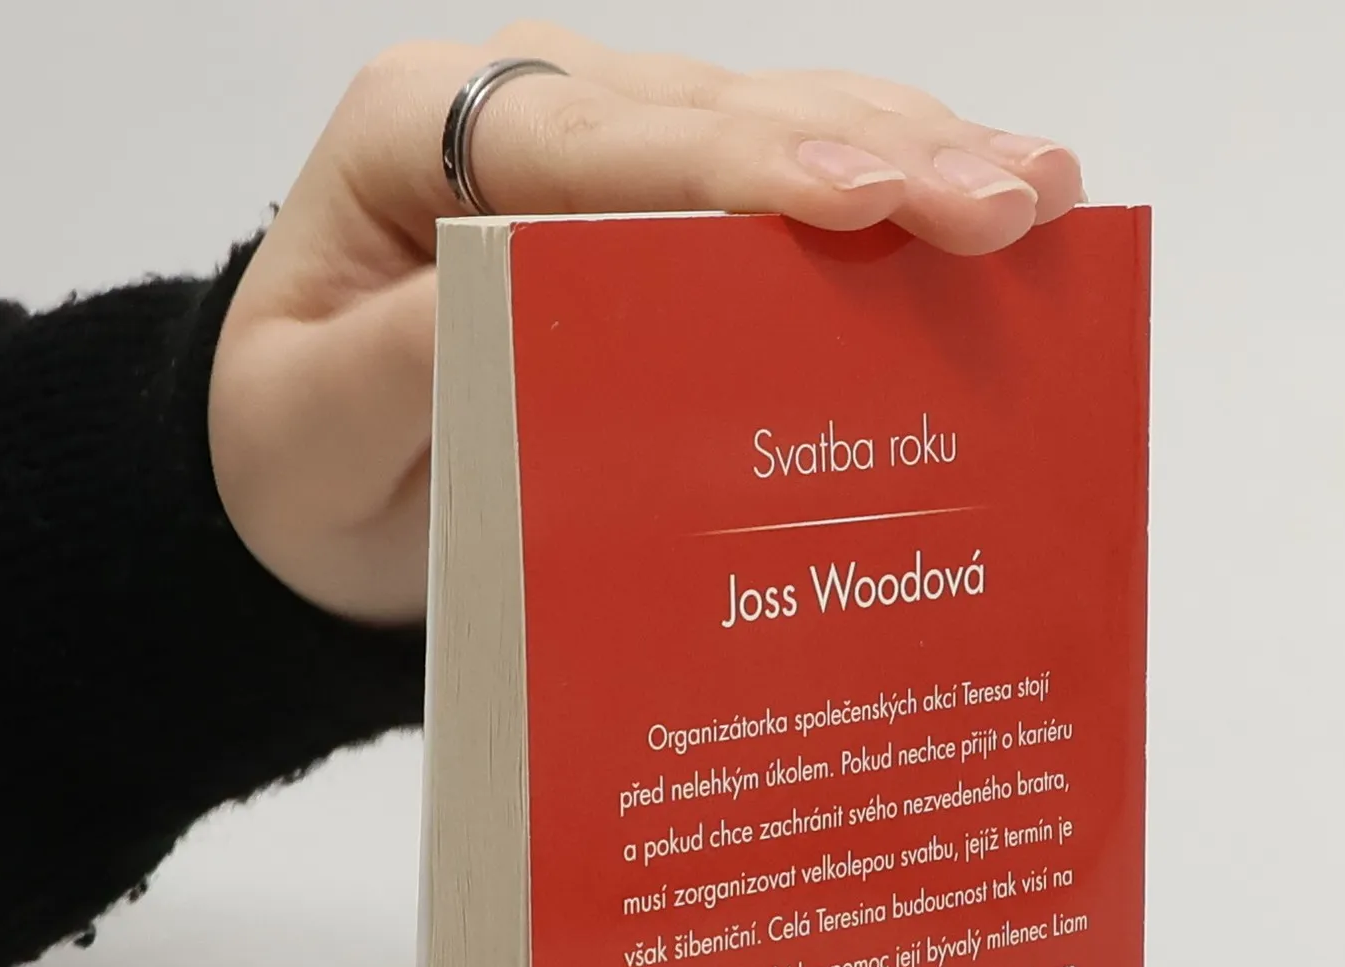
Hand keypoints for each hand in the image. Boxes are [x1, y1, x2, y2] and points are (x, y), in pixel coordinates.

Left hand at [208, 23, 1083, 624]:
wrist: (306, 473)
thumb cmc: (299, 454)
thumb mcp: (310, 432)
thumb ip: (403, 365)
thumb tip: (530, 303)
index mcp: (420, 139)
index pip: (603, 144)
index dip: (747, 170)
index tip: (869, 206)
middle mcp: (526, 115)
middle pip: (720, 116)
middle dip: (877, 154)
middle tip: (1016, 202)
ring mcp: (608, 151)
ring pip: (780, 127)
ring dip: (918, 157)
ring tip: (1046, 194)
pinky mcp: (662, 205)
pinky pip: (788, 185)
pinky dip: (893, 198)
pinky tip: (994, 216)